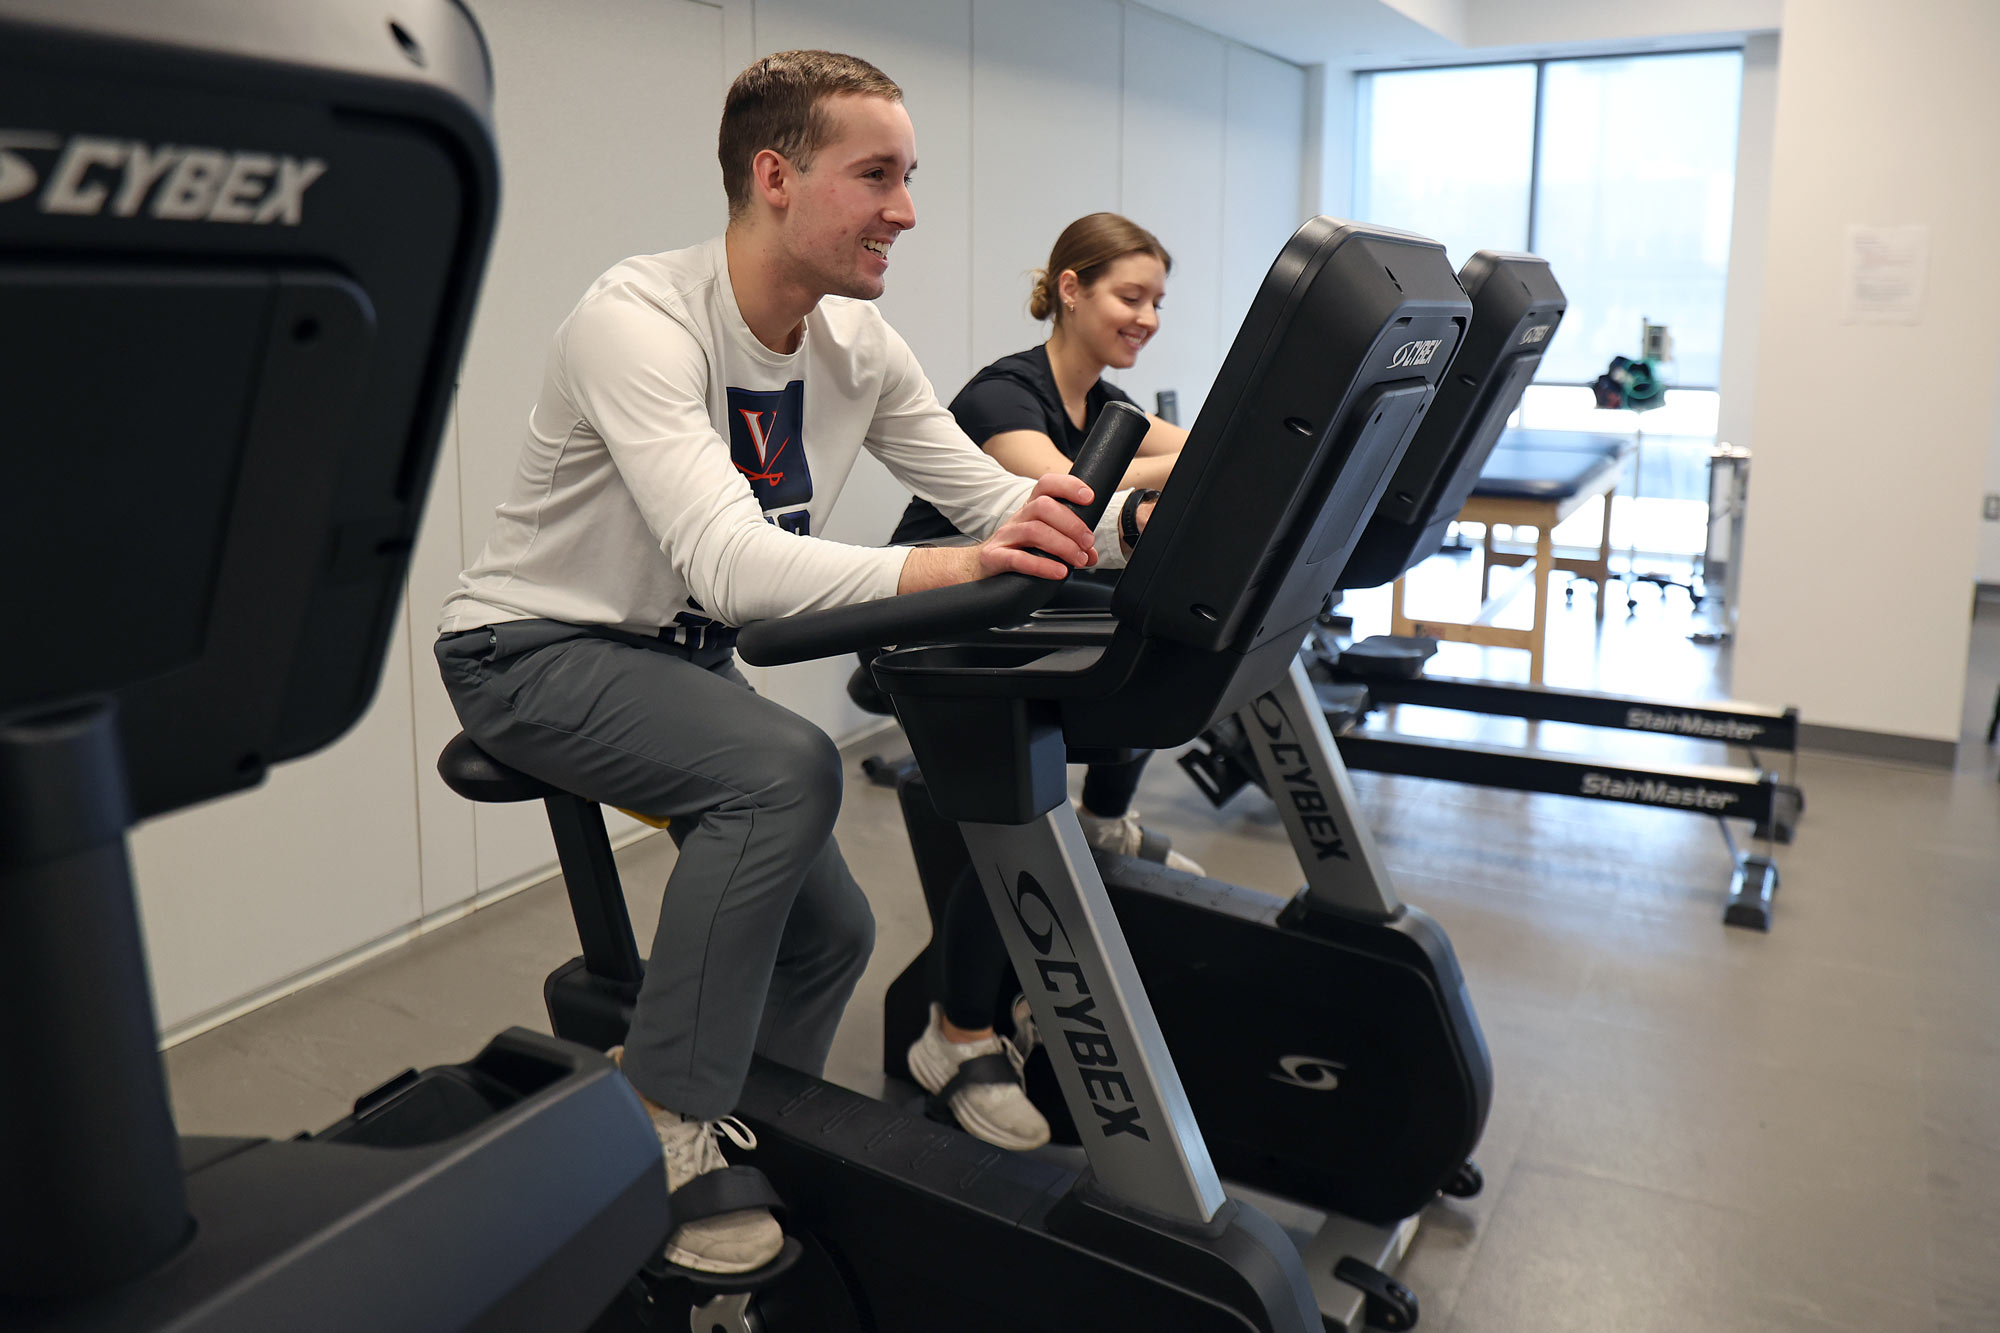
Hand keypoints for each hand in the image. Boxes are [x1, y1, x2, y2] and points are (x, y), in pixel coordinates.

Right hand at [975, 471, 1096, 580]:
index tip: (1089, 497)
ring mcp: (1004, 537)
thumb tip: (1092, 555)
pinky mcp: (994, 557)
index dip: (1068, 486)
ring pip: (1034, 531)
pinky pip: (1018, 558)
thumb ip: (1069, 545)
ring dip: (1063, 546)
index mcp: (1031, 509)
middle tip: (1088, 543)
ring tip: (1078, 560)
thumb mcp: (1042, 542)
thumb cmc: (1015, 551)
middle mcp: (1017, 518)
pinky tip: (1059, 572)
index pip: (1047, 485)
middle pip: (1044, 507)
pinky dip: (1042, 566)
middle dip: (1072, 524)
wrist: (977, 569)